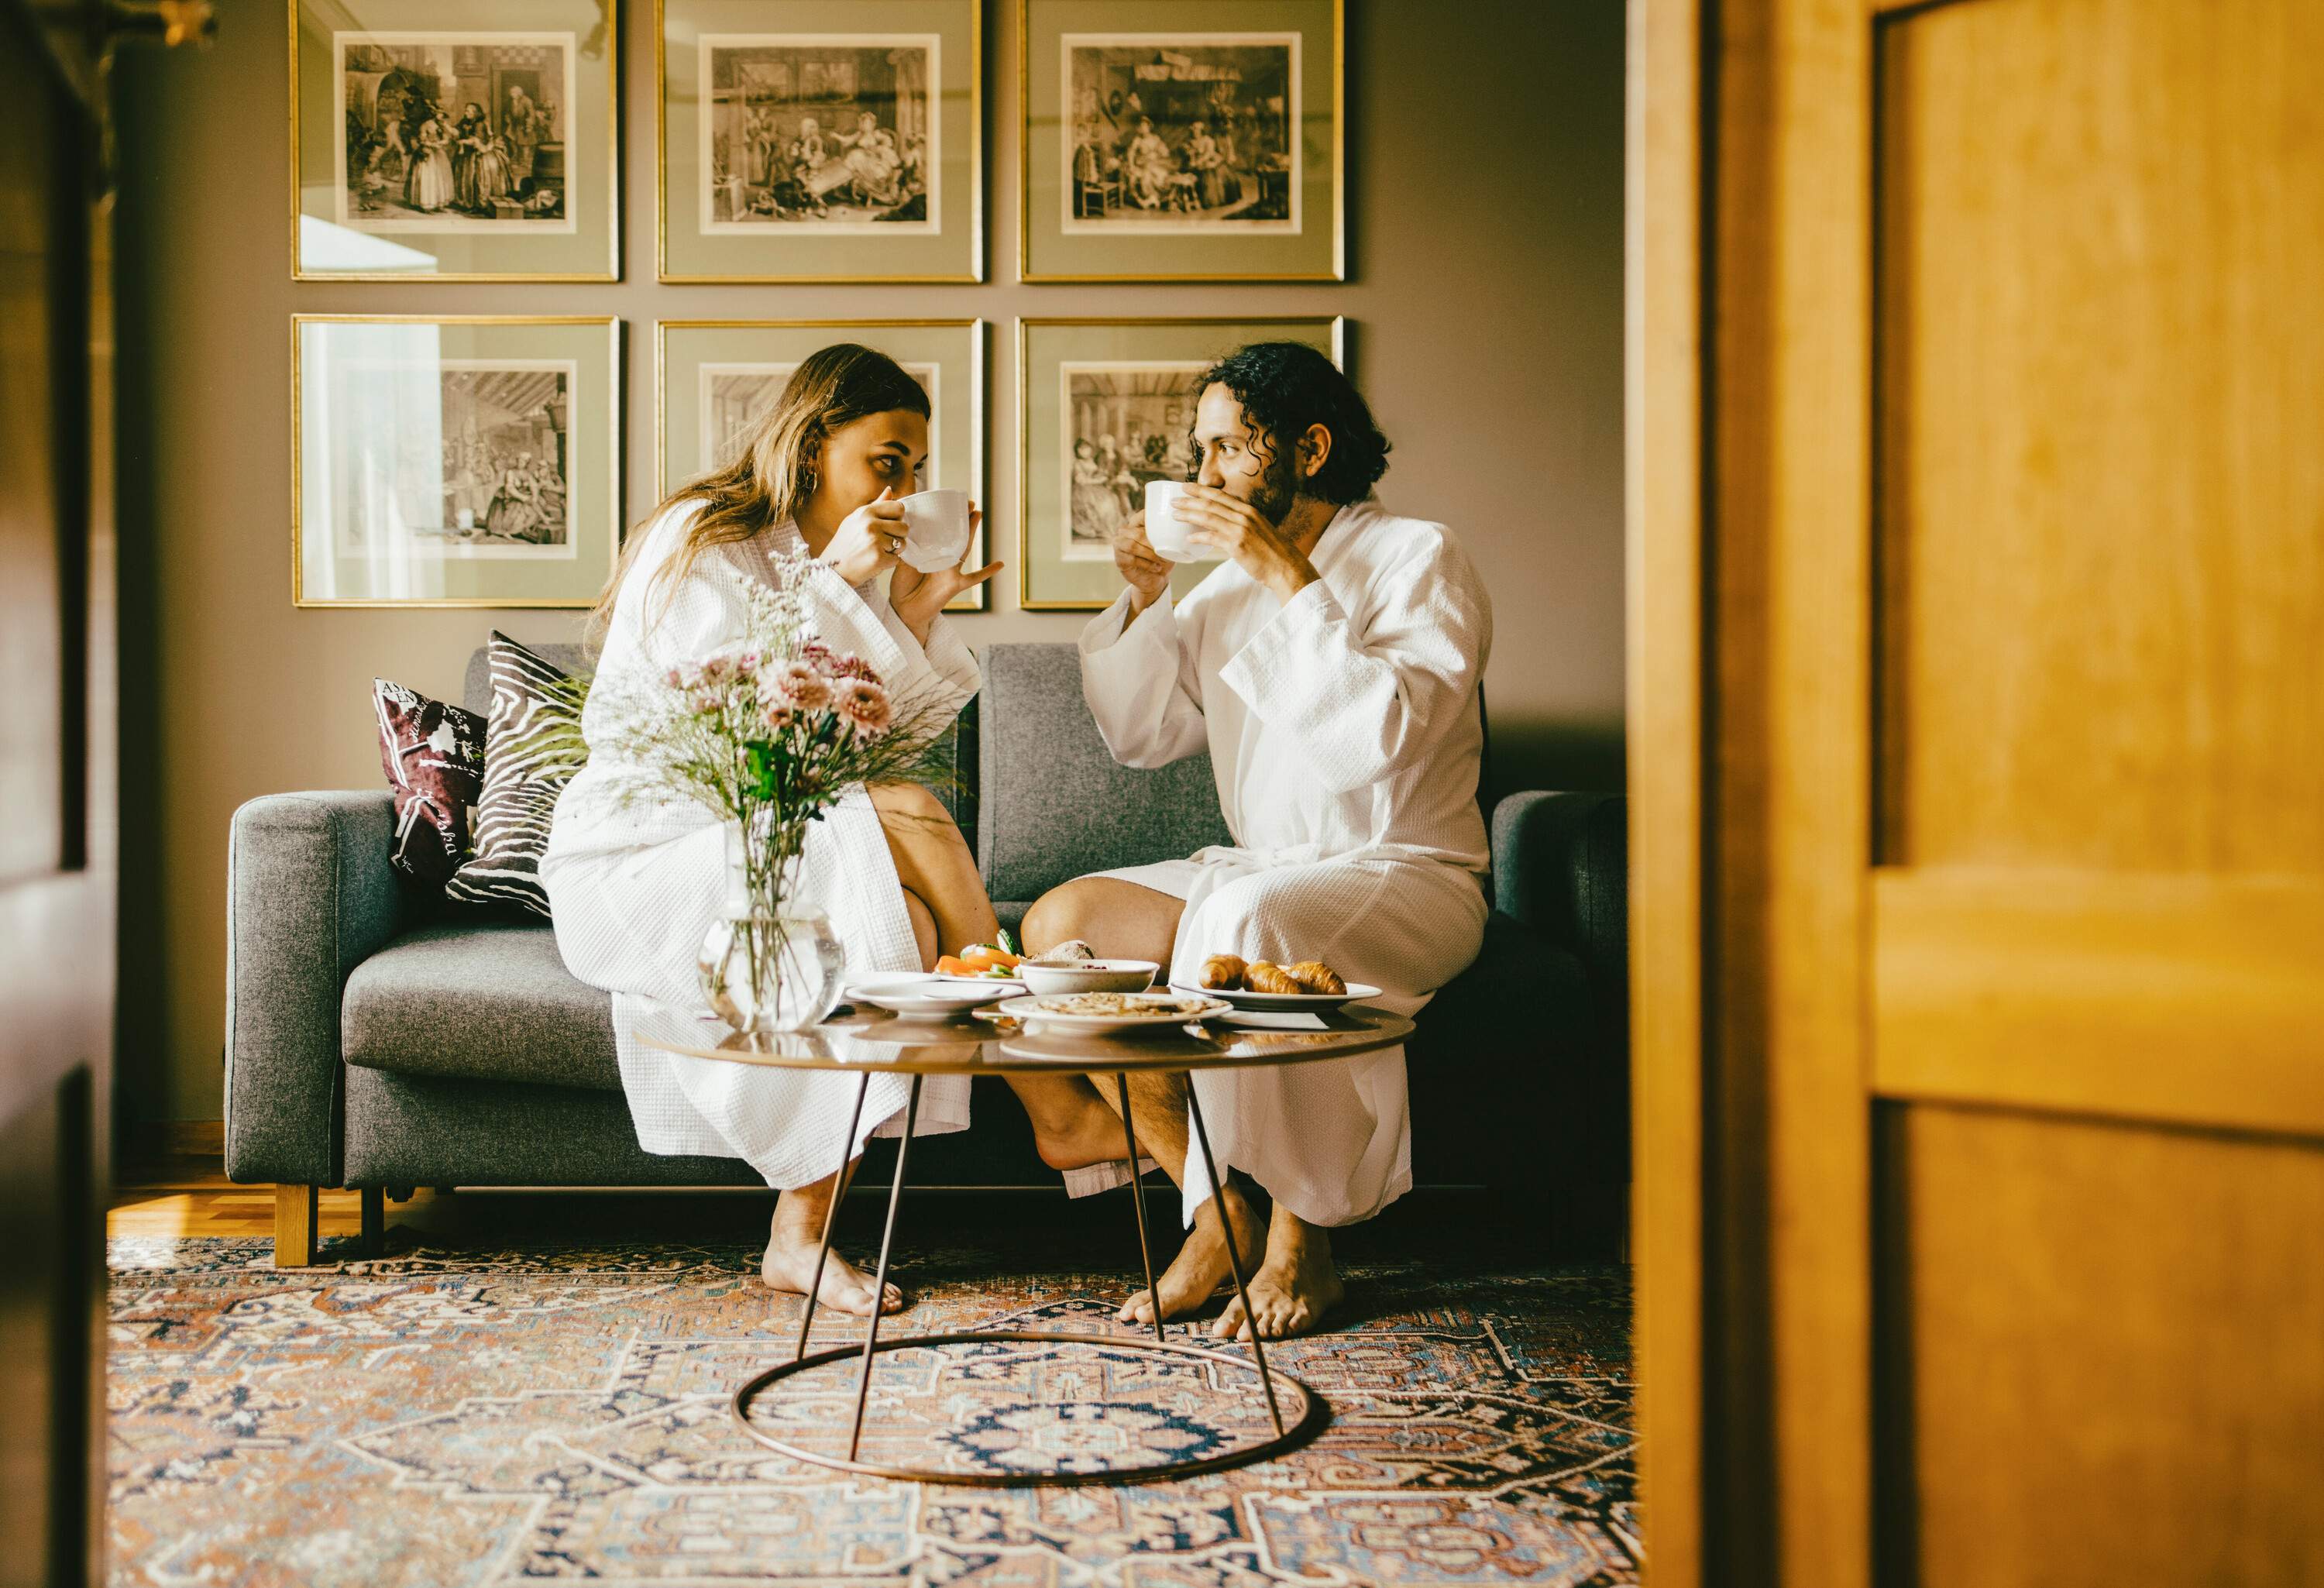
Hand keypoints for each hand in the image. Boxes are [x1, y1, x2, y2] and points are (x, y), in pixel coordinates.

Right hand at [820, 488, 907, 584]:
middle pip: (904, 527)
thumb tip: (890, 490)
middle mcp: (870, 524)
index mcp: (866, 512)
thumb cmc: (845, 544)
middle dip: (898, 536)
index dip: (897, 518)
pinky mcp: (878, 558)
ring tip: (878, 551)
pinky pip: (897, 559)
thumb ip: (876, 506)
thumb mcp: (856, 520)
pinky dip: (888, 563)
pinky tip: (874, 562)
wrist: (832, 569)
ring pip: (902, 544)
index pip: (898, 507)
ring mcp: (875, 541)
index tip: (889, 526)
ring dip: (894, 550)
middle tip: (883, 542)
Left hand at [891, 502, 1000, 641]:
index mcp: (929, 551)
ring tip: (978, 514)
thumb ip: (909, 547)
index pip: (939, 531)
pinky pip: (973, 578)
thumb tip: (908, 529)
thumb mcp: (902, 562)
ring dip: (971, 531)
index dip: (945, 517)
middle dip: (963, 517)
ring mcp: (950, 570)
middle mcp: (942, 558)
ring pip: (964, 547)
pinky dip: (987, 572)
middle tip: (969, 501)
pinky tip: (1000, 564)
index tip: (949, 501)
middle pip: (955, 535)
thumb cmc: (902, 587)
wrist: (903, 610)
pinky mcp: (954, 585)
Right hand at [1112, 509, 1171, 614]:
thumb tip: (1181, 527)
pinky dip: (1147, 564)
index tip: (1165, 526)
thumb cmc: (1161, 559)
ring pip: (1133, 545)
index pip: (1141, 516)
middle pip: (1138, 533)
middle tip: (1166, 552)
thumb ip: (1168, 534)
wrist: (1155, 579)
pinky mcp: (1119, 559)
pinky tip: (1156, 568)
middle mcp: (1125, 532)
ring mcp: (1119, 545)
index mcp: (1136, 524)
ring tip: (1162, 561)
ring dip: (1150, 554)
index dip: (1151, 519)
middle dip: (1153, 544)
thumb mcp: (1167, 544)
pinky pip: (1132, 559)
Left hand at [1176, 485, 1318, 604]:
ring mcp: (1240, 530)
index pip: (1220, 496)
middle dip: (1190, 500)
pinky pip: (1212, 538)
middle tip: (1174, 499)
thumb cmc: (1273, 552)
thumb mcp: (1259, 529)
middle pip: (1211, 503)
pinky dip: (1199, 537)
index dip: (1201, 490)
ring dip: (1189, 515)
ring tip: (1175, 515)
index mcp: (1249, 510)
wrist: (1287, 567)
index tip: (1186, 487)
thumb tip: (1226, 523)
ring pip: (1208, 517)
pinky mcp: (1237, 546)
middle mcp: (1244, 516)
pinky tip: (1189, 539)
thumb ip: (1243, 523)